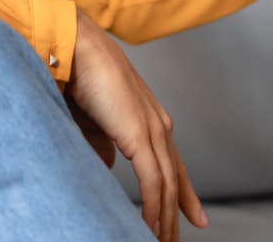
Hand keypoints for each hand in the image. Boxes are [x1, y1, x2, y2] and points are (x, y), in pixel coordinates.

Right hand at [67, 13, 206, 240]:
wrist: (77, 49)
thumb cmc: (81, 79)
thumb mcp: (95, 121)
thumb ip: (105, 144)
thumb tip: (109, 165)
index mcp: (151, 120)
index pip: (173, 165)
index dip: (184, 194)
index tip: (195, 218)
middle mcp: (159, 126)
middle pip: (174, 180)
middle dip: (176, 214)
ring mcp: (153, 131)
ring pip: (166, 187)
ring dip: (164, 220)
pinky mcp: (141, 137)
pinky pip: (153, 183)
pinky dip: (154, 208)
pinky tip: (150, 228)